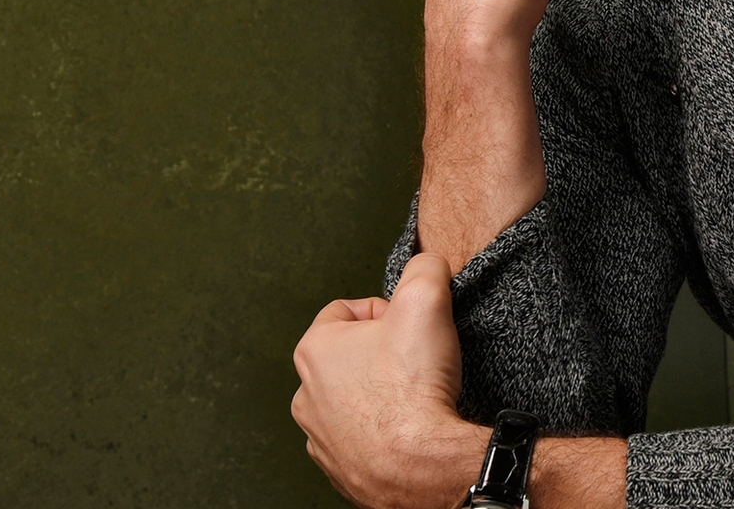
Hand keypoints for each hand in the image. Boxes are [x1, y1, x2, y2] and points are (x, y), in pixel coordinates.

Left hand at [291, 253, 481, 508]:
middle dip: (384, 353)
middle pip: (349, 355)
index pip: (348, 309)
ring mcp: (320, 436)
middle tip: (416, 360)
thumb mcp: (426, 299)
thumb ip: (425, 268)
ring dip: (380, 394)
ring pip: (352, 399)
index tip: (410, 327)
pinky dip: (382, 432)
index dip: (387, 311)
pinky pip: (361, 439)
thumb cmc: (412, 389)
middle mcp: (306, 394)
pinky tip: (408, 429)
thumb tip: (427, 264)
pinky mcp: (340, 469)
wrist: (419, 464)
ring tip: (414, 397)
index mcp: (314, 349)